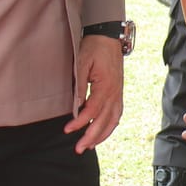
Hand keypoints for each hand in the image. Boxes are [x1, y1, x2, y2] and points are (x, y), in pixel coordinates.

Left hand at [65, 35, 124, 153]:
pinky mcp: (119, 92)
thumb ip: (79, 86)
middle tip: (78, 148)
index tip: (67, 130)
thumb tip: (75, 106)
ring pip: (113, 120)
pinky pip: (117, 114)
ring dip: (102, 135)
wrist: (109, 37)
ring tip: (90, 146)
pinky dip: (111, 126)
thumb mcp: (82, 64)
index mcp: (106, 86)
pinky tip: (103, 132)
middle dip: (91, 136)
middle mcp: (115, 92)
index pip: (92, 110)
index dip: (79, 122)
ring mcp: (119, 93)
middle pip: (104, 120)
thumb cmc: (94, 48)